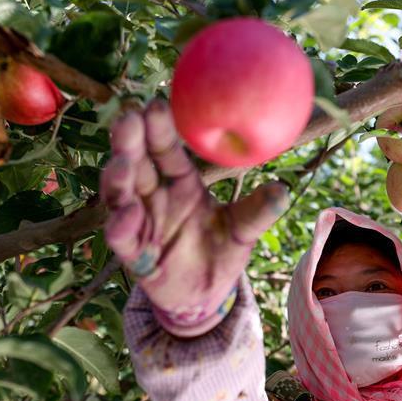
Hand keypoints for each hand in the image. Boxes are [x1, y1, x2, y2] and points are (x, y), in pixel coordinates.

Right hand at [100, 100, 288, 337]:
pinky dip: (121, 226)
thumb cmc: (222, 252)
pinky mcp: (134, 254)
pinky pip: (122, 238)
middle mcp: (154, 197)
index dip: (157, 128)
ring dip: (118, 179)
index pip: (165, 149)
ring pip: (120, 196)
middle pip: (136, 164)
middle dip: (128, 141)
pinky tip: (127, 215)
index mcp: (181, 183)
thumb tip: (283, 190)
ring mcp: (140, 223)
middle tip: (128, 117)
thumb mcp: (243, 231)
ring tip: (124, 164)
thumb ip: (257, 211)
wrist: (205, 295)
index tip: (155, 104)